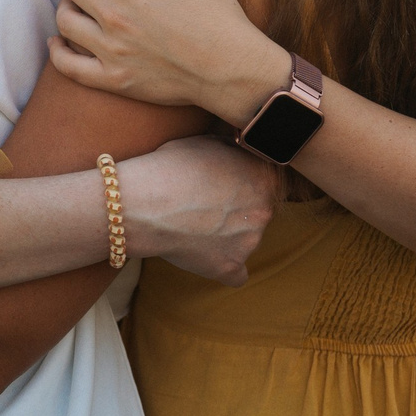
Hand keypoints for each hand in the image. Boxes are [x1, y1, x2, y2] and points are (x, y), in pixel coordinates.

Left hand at [53, 0, 287, 126]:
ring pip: (65, 20)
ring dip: (70, 5)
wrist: (232, 69)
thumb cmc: (219, 12)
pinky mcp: (113, 79)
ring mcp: (111, 51)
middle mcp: (114, 16)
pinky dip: (58, 51)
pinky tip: (61, 40)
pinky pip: (68, 66)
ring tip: (84, 2)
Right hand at [116, 135, 277, 286]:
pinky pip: (236, 274)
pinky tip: (206, 255)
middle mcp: (264, 211)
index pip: (269, 182)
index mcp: (264, 178)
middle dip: (239, 209)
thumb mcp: (208, 142)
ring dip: (229, 235)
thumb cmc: (171, 167)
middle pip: (259, 212)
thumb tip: (241, 150)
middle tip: (207, 205)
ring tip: (195, 226)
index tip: (226, 186)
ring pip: (246, 240)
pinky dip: (223, 266)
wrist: (146, 203)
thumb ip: (235, 150)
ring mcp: (250, 242)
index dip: (245, 183)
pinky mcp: (230, 267)